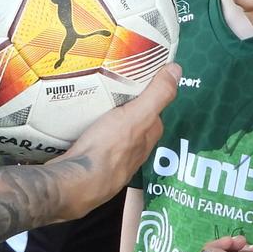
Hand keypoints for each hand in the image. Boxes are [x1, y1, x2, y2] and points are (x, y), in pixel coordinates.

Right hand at [47, 64, 178, 219]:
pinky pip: (93, 139)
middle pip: (133, 119)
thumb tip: (177, 69)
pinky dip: (88, 128)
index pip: (154, 109)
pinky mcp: (91, 162)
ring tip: (92, 98)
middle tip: (110, 82)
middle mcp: (134, 149)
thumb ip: (157, 94)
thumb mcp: (137, 115)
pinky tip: (78, 120)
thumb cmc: (108, 148)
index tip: (136, 76)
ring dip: (105, 116)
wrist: (75, 182)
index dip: (148, 93)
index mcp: (148, 136)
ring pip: (112, 131)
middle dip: (124, 103)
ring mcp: (112, 158)